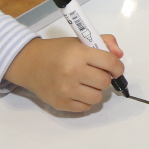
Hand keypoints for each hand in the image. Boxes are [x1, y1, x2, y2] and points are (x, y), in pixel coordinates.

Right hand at [4, 35, 124, 112]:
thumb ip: (104, 42)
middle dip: (105, 78)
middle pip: (105, 82)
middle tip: (96, 74)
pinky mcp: (60, 104)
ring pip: (97, 97)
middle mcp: (72, 72)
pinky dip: (85, 100)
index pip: (110, 63)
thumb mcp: (80, 40)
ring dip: (96, 90)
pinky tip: (78, 91)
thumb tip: (119, 56)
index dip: (117, 67)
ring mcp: (65, 90)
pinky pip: (85, 108)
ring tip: (87, 83)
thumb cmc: (57, 51)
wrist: (29, 63)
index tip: (116, 69)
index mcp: (79, 53)